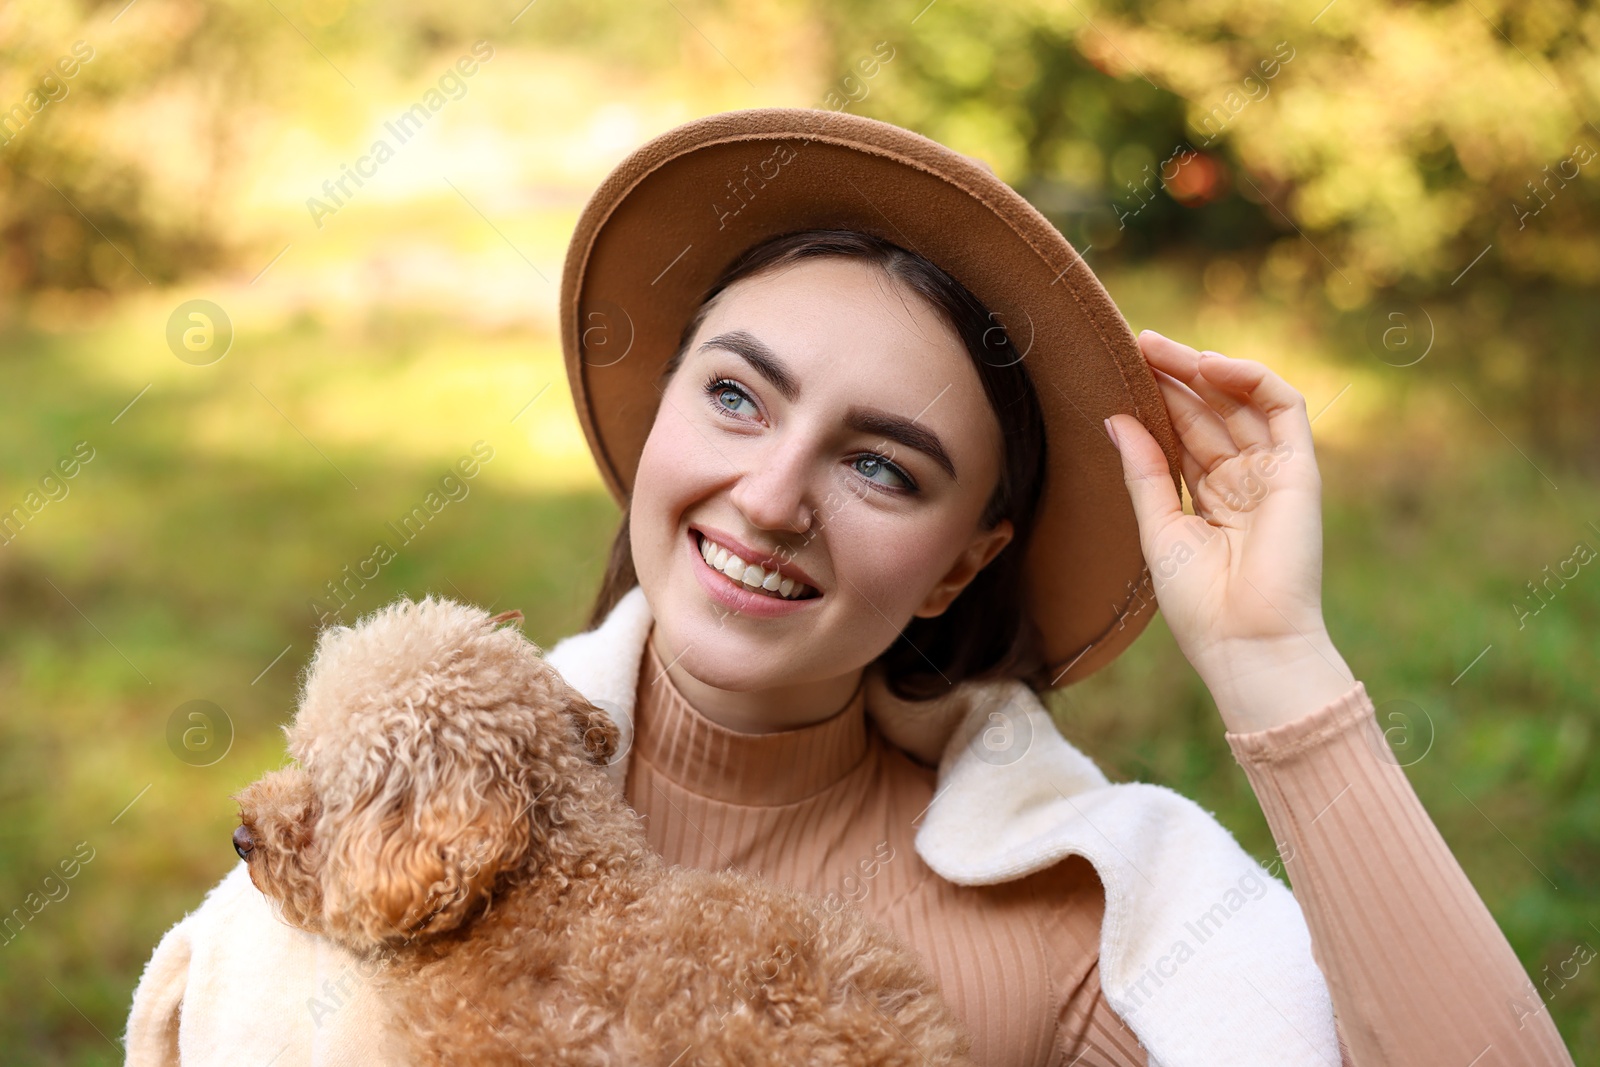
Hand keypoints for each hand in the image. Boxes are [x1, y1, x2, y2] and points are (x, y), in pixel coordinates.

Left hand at [1107, 330, 1354, 732]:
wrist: (1247, 644)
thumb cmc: (1201, 604)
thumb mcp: (1158, 528)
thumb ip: (1144, 471)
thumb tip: (1115, 418)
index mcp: (1211, 501)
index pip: (1183, 436)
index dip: (1156, 401)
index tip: (1120, 370)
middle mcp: (1244, 483)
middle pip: (1208, 414)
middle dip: (1173, 377)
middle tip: (1135, 343)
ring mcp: (1273, 474)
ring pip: (1240, 404)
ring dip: (1202, 370)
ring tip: (1157, 347)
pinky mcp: (1300, 470)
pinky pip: (1283, 407)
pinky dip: (1250, 379)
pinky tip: (1209, 365)